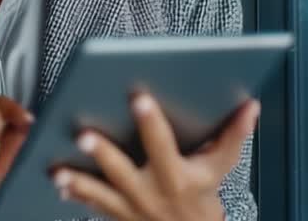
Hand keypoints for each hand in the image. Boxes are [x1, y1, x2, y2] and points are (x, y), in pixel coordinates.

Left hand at [51, 93, 259, 220]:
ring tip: (58, 169)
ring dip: (78, 181)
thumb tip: (250, 106)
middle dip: (103, 153)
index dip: (151, 121)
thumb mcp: (220, 169)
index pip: (163, 145)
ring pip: (99, 193)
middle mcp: (151, 194)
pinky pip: (91, 206)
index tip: (139, 98)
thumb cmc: (203, 202)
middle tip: (82, 134)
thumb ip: (233, 136)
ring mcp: (131, 208)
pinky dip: (75, 194)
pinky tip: (58, 182)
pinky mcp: (116, 217)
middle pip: (123, 171)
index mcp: (177, 177)